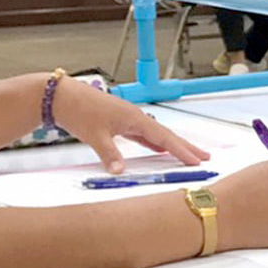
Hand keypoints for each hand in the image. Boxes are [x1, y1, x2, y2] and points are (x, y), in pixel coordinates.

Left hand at [51, 79, 207, 172]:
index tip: (197, 160)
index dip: (181, 150)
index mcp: (134, 118)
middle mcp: (135, 117)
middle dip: (185, 146)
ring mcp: (128, 119)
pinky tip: (158, 150)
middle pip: (166, 134)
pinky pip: (143, 135)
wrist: (62, 96)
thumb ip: (109, 154)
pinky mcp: (119, 122)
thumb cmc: (78, 110)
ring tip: (187, 154)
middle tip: (205, 156)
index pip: (164, 137)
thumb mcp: (94, 135)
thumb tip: (120, 171)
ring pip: (156, 135)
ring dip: (172, 145)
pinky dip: (154, 143)